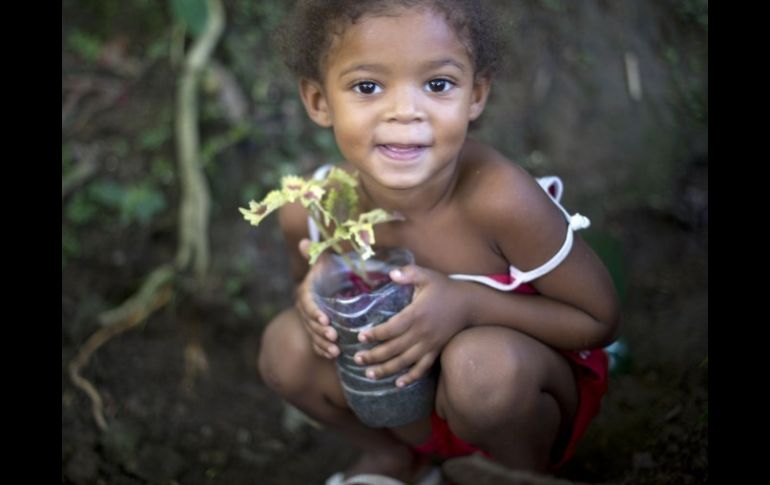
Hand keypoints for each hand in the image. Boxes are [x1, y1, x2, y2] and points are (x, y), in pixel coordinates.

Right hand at [294, 238, 339, 358]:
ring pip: (313, 335)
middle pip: (310, 323)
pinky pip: (316, 345)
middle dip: (320, 331)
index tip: (325, 319)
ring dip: (323, 344)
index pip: (306, 304)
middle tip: (333, 337)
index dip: (314, 312)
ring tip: (336, 350)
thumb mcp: (323, 263)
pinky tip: (333, 356)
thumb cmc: (327, 274)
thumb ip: (316, 255)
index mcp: (305, 293)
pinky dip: (323, 351)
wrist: (325, 290)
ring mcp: (309, 323)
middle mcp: (305, 309)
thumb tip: (304, 242)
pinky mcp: (315, 333)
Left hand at [354, 264, 469, 386]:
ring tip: (369, 374)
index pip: (391, 328)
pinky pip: (423, 368)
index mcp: (416, 314)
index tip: (360, 337)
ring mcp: (429, 344)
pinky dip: (410, 377)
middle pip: (393, 348)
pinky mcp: (436, 351)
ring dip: (386, 369)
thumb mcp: (427, 276)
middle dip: (374, 356)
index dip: (375, 334)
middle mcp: (421, 332)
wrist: (470, 304)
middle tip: (357, 359)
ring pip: (405, 362)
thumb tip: (391, 274)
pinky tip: (398, 384)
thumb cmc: (445, 288)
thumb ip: (409, 273)